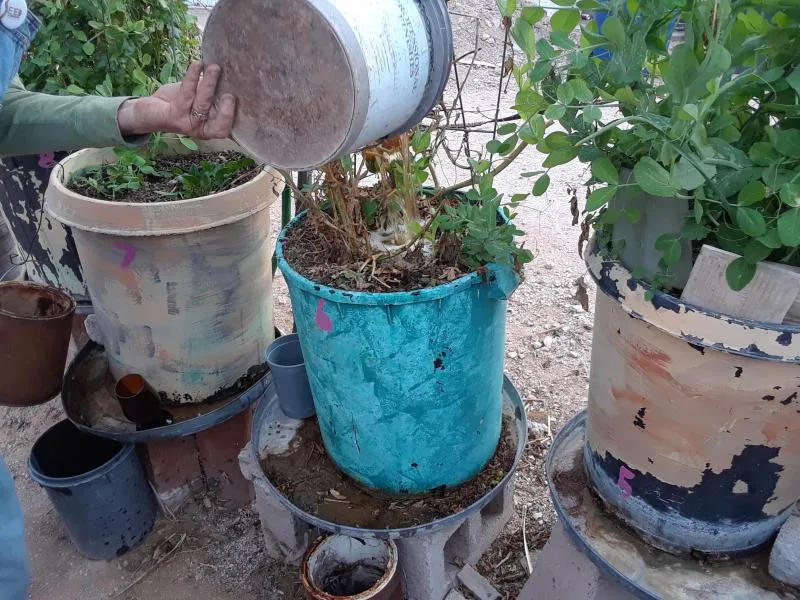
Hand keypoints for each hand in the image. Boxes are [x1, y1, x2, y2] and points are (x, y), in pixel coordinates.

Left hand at [117, 62, 235, 139]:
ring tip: (214, 67)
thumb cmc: (180, 103)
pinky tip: (197, 65)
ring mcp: (188, 124)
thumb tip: (230, 74)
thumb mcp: (199, 100)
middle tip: (230, 94)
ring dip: (209, 84)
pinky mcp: (174, 115)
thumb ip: (214, 94)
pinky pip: (187, 93)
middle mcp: (201, 129)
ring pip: (202, 104)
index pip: (226, 129)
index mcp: (211, 127)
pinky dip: (192, 76)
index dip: (232, 119)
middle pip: (218, 122)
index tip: (237, 100)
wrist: (152, 111)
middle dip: (226, 110)